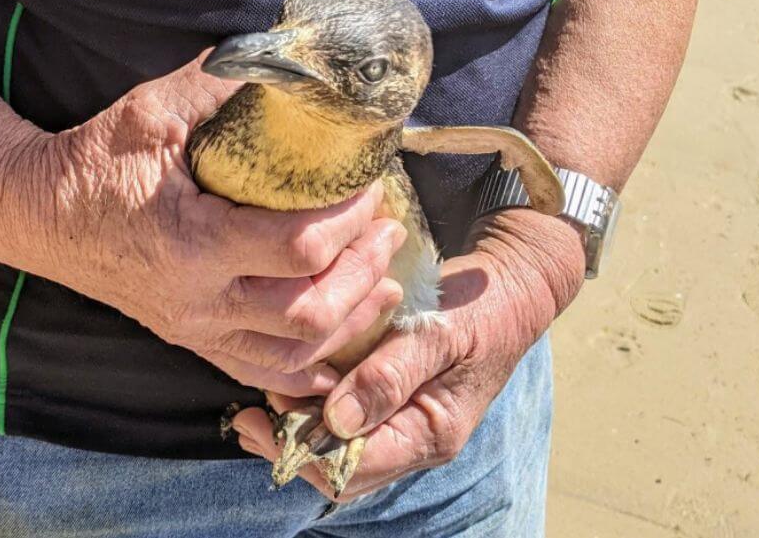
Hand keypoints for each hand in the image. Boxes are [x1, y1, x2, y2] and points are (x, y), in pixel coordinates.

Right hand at [19, 53, 405, 396]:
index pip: (298, 247)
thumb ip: (224, 88)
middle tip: (388, 230)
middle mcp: (197, 301)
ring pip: (294, 355)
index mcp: (191, 243)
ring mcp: (194, 329)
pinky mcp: (192, 340)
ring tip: (382, 281)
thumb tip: (293, 67)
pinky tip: (342, 341)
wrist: (38, 215)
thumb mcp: (155, 111)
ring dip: (351, 320)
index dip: (350, 219)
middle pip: (310, 313)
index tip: (369, 183)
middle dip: (365, 272)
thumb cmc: (94, 162)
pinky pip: (261, 373)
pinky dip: (310, 366)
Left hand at [232, 208, 584, 499]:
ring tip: (259, 399)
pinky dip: (313, 409)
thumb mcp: (441, 334)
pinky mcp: (392, 400)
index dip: (301, 450)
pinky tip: (288, 383)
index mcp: (431, 434)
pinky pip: (346, 422)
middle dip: (291, 445)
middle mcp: (414, 439)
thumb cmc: (481, 308)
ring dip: (297, 429)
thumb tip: (337, 421)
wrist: (511, 288)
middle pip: (340, 469)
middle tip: (247, 413)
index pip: (353, 468)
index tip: (259, 417)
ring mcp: (403, 422)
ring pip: (339, 450)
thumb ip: (391, 376)